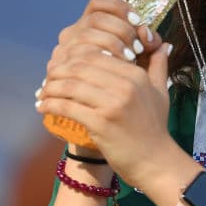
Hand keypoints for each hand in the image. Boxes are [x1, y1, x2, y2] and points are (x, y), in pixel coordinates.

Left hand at [36, 0, 176, 185]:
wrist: (155, 161)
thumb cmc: (155, 127)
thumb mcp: (160, 91)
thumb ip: (158, 64)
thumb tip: (163, 43)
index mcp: (136, 74)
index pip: (96, 55)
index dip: (73, 58)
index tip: (62, 65)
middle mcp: (125, 85)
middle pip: (80, 67)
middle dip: (58, 70)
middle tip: (47, 77)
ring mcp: (113, 103)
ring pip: (71, 85)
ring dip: (51, 87)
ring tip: (43, 91)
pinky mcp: (101, 123)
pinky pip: (68, 107)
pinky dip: (51, 105)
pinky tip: (43, 107)